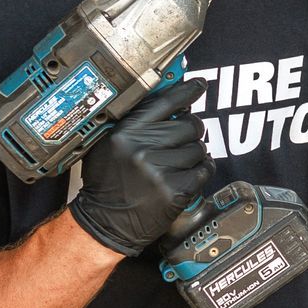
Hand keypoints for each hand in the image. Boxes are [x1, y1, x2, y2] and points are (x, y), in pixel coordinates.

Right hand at [69, 80, 214, 256]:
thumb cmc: (107, 183)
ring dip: (194, 153)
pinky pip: (203, 170)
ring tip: (177, 162)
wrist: (104, 222)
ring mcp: (160, 170)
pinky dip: (200, 171)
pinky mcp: (175, 191)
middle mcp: (142, 149)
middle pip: (189, 124)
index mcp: (125, 132)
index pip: (165, 101)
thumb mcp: (107, 144)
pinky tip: (187, 174)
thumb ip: (133, 122)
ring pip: (198, 148)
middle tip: (182, 138)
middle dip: (190, 130)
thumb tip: (170, 101)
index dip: (187, 91)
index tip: (199, 85)